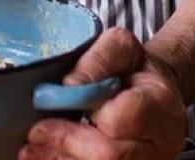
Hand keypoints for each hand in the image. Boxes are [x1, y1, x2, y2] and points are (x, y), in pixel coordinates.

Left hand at [20, 27, 186, 159]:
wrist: (154, 90)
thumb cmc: (136, 68)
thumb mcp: (121, 47)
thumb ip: (97, 60)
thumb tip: (70, 86)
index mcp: (160, 104)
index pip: (119, 117)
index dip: (87, 111)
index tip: (53, 105)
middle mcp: (161, 141)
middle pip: (112, 155)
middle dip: (67, 144)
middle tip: (36, 133)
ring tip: (32, 150)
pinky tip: (46, 156)